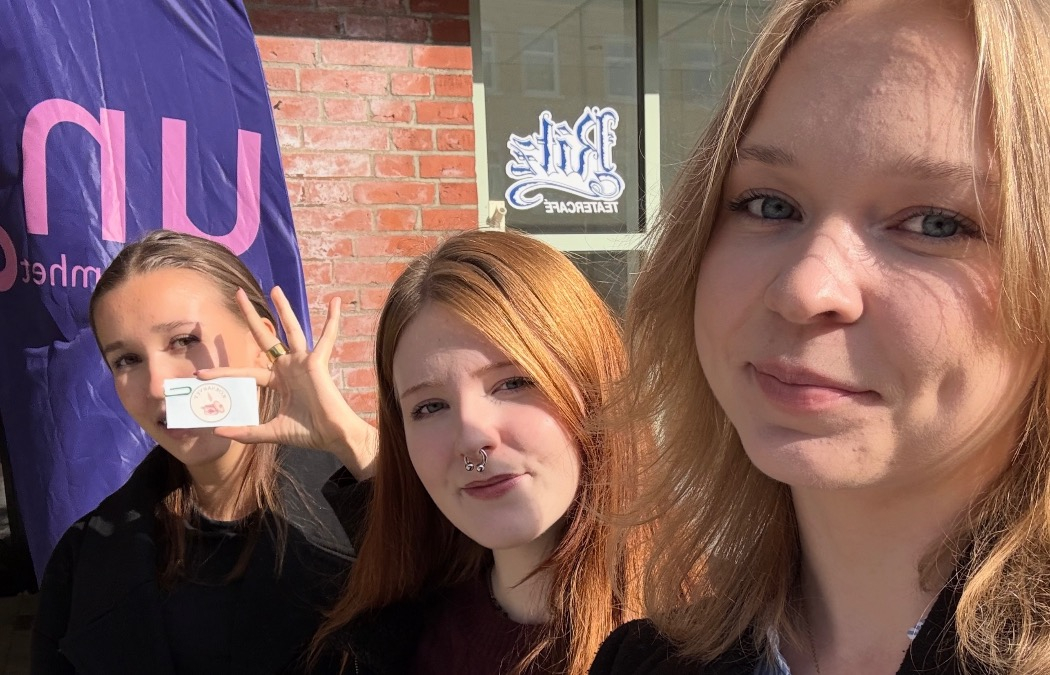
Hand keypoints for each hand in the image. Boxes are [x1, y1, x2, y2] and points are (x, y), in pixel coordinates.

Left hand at [197, 286, 376, 479]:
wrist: (332, 436)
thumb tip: (218, 432)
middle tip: (238, 294)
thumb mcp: (271, 432)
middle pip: (265, 337)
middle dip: (251, 316)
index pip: (246, 372)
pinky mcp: (317, 362)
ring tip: (275, 289)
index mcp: (278, 381)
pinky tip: (335, 302)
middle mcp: (289, 367)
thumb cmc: (307, 433)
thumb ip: (247, 431)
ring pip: (291, 330)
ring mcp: (303, 362)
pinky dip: (332, 320)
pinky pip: (326, 337)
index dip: (224, 372)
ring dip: (284, 309)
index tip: (200, 373)